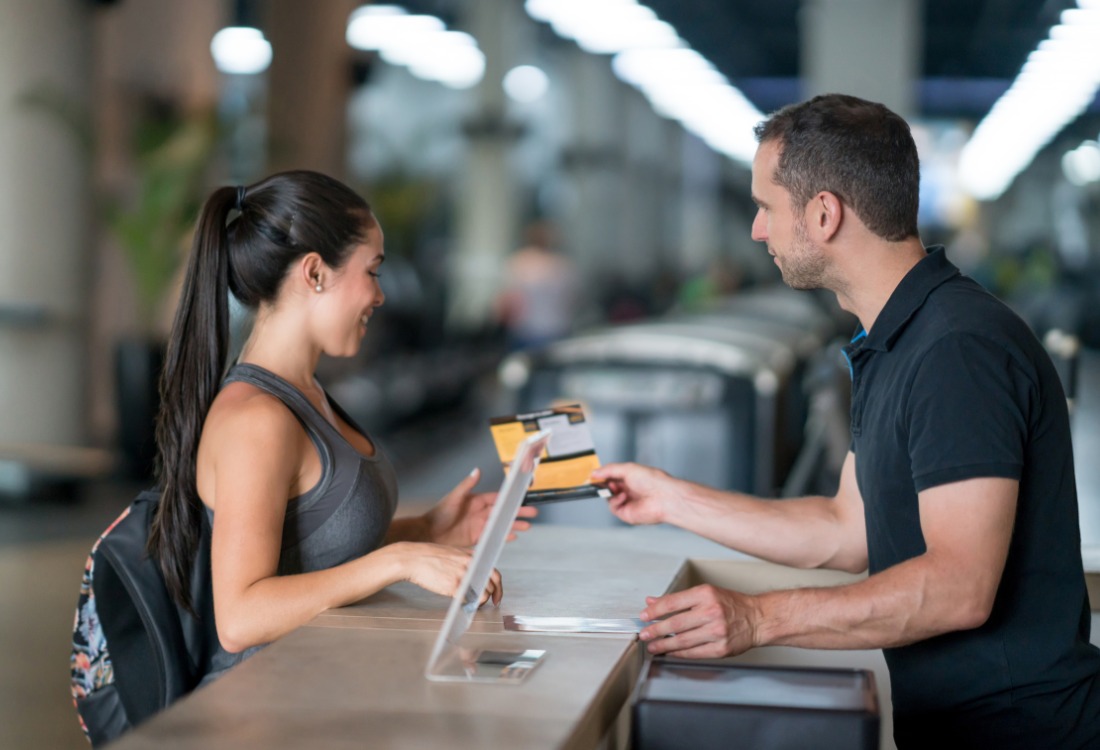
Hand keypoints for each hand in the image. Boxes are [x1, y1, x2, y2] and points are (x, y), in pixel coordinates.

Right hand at [392, 541, 503, 605]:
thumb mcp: (454, 554)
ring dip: (481, 601)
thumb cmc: (430, 557)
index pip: (494, 572)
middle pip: (491, 584)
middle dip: (492, 596)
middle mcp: (470, 564)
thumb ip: (466, 563)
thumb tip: (474, 577)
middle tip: (490, 603)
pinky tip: (466, 605)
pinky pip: (470, 598)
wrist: (414, 559)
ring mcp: (463, 575)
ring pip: (483, 593)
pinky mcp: (453, 585)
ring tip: (474, 604)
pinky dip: (471, 604)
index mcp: (471, 556)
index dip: (498, 587)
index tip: (497, 595)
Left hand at [424, 468, 537, 546]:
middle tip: (532, 513)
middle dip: (517, 513)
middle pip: (502, 512)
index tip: (521, 496)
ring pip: (501, 525)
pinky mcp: (476, 538)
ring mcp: (479, 526)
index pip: (497, 498)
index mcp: (476, 501)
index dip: (509, 498)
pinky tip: (513, 536)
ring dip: (513, 525)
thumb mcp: (454, 497)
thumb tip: (477, 470)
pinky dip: (503, 537)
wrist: (428, 533)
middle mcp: (480, 513)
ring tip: (527, 526)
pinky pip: (493, 537)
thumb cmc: (438, 514)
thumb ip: (467, 485)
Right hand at [589, 462, 677, 525]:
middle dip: (604, 484)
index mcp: (631, 478)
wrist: (663, 497)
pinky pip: (613, 507)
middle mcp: (629, 490)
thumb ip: (609, 470)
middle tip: (601, 481)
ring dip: (609, 492)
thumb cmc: (653, 481)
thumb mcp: (628, 469)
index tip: (595, 475)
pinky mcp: (626, 513)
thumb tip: (594, 473)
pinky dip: (615, 501)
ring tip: (615, 488)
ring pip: (609, 498)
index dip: (603, 476)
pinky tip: (623, 496)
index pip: (612, 477)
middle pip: (608, 488)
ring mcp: (627, 502)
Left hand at [637, 584, 760, 657]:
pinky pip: (694, 653)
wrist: (758, 618)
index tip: (644, 616)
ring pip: (682, 640)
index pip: (672, 602)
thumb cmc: (732, 605)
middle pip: (675, 623)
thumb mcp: (705, 593)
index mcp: (705, 594)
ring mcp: (717, 632)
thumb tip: (652, 601)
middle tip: (644, 634)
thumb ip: (678, 599)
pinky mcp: (721, 649)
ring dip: (664, 645)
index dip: (654, 611)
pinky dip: (679, 653)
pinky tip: (670, 652)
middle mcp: (711, 612)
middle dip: (655, 630)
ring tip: (653, 646)